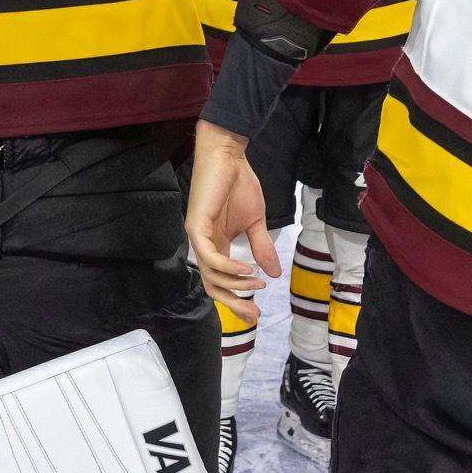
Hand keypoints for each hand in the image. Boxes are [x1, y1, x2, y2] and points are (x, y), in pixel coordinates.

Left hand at [183, 124, 281, 307]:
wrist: (229, 158)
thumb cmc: (239, 186)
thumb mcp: (256, 222)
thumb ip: (262, 248)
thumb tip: (275, 274)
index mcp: (217, 246)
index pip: (222, 282)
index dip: (237, 299)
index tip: (257, 313)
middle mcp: (204, 246)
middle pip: (213, 286)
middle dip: (233, 303)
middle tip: (254, 314)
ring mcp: (198, 238)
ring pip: (210, 275)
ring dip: (235, 284)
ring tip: (256, 283)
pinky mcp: (196, 227)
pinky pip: (209, 256)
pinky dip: (228, 267)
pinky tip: (246, 271)